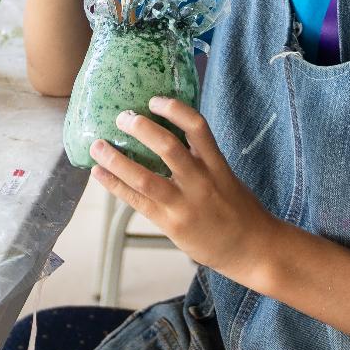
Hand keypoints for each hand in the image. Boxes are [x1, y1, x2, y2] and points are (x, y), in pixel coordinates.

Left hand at [90, 97, 275, 276]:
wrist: (252, 249)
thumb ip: (201, 158)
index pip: (197, 127)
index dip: (174, 109)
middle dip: (140, 128)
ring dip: (116, 159)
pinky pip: (137, 202)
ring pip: (144, 177)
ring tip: (98, 145)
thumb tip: (167, 133)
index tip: (155, 100)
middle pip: (167, 147)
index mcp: (216, 164)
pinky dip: (114, 185)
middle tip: (121, 117)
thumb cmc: (237, 209)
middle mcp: (200, 181)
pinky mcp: (170, 224)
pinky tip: (99, 173)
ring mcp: (184, 204)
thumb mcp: (225, 176)